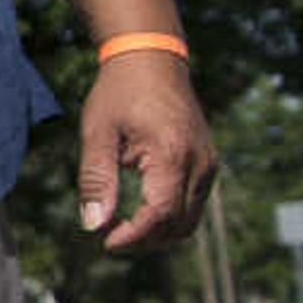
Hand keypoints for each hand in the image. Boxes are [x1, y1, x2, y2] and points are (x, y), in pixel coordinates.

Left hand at [78, 48, 217, 252]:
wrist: (152, 59)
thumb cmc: (119, 93)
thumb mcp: (97, 133)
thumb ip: (96, 180)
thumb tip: (94, 225)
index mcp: (173, 154)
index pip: (160, 214)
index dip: (133, 236)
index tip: (105, 242)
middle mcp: (200, 162)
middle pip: (178, 225)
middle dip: (143, 240)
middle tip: (108, 237)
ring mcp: (209, 164)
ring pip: (190, 221)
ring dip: (157, 234)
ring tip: (122, 228)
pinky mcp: (208, 164)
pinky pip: (193, 205)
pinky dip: (169, 218)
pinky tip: (139, 212)